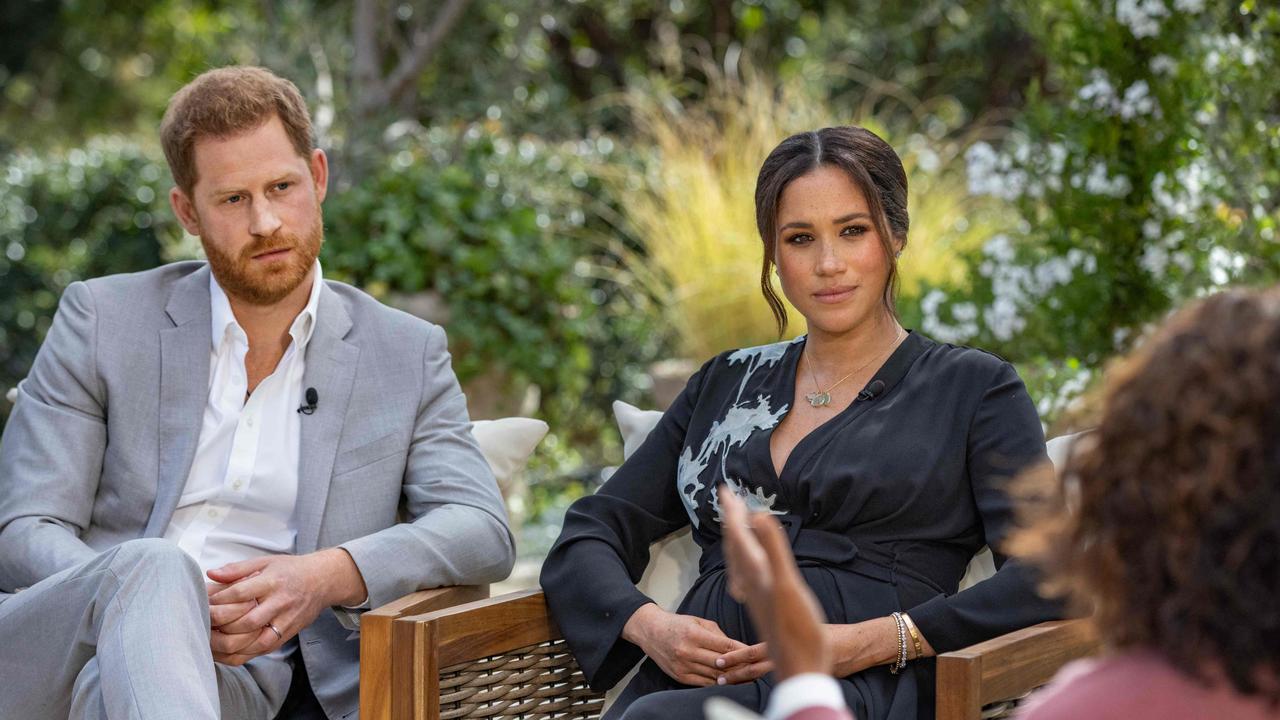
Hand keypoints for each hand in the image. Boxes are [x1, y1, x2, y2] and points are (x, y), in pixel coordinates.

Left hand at [205, 549, 366, 664]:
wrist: (323, 581)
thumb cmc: (290, 570)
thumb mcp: (265, 562)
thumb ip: (237, 569)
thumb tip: (211, 575)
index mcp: (272, 581)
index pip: (240, 593)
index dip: (218, 600)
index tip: (203, 603)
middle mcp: (280, 603)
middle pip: (245, 622)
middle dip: (218, 626)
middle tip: (201, 624)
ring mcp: (284, 622)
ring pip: (253, 642)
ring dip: (227, 645)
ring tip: (208, 641)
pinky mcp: (286, 635)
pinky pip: (260, 651)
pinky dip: (239, 655)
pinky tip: (224, 652)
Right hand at [621, 602, 747, 685]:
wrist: (651, 632)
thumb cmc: (677, 624)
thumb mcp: (698, 621)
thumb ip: (718, 635)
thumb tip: (737, 648)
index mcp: (694, 634)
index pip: (724, 646)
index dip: (742, 652)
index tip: (754, 654)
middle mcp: (687, 651)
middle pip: (721, 663)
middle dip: (739, 666)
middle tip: (754, 667)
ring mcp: (683, 665)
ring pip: (713, 675)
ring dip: (730, 676)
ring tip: (744, 676)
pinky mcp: (680, 676)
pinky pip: (703, 682)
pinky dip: (717, 682)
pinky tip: (726, 680)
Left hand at [717, 486, 828, 681]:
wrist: (801, 668)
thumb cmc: (798, 630)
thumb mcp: (787, 585)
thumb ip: (773, 549)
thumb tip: (757, 515)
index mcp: (755, 574)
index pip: (738, 535)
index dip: (732, 511)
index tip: (725, 488)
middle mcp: (751, 583)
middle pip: (735, 546)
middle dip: (731, 520)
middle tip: (727, 497)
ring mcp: (756, 596)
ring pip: (739, 561)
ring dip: (736, 538)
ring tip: (736, 525)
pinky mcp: (763, 606)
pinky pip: (747, 575)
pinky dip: (746, 561)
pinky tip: (749, 567)